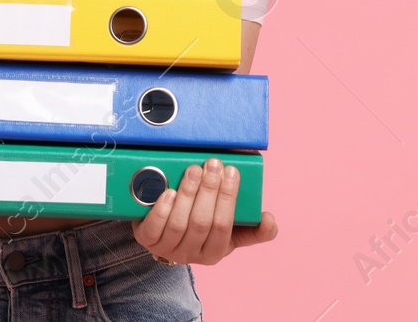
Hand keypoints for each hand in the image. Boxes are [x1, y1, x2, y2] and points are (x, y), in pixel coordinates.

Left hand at [129, 157, 278, 265]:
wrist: (164, 232)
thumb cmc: (202, 224)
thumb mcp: (228, 230)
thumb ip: (252, 227)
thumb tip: (270, 220)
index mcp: (215, 252)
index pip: (224, 226)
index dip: (229, 198)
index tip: (232, 171)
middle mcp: (191, 254)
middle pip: (202, 222)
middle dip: (209, 190)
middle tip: (214, 163)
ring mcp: (167, 248)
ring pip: (179, 224)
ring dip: (188, 193)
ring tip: (194, 169)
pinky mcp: (147, 240)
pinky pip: (153, 229)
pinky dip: (162, 209)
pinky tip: (169, 191)